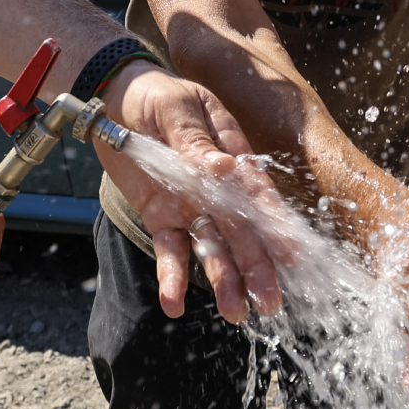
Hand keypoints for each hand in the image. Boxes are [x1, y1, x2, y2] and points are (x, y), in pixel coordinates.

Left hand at [99, 62, 294, 323]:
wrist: (113, 99)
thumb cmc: (156, 95)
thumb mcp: (177, 109)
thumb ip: (197, 142)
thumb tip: (226, 167)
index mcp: (232, 156)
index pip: (259, 196)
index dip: (277, 227)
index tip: (295, 257)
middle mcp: (218, 189)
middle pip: (242, 232)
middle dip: (257, 268)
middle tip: (270, 304)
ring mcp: (192, 207)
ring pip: (213, 249)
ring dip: (224, 281)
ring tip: (235, 314)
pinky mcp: (163, 219)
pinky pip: (171, 251)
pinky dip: (172, 277)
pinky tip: (173, 305)